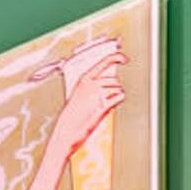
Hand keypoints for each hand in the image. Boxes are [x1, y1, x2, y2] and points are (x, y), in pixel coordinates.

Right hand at [50, 40, 124, 161]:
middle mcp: (91, 84)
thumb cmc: (71, 117)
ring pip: (118, 88)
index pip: (104, 62)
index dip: (116, 57)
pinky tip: (110, 107)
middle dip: (113, 87)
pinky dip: (118, 101)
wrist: (66, 132)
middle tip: (107, 97)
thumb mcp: (78, 96)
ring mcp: (97, 95)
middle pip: (113, 79)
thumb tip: (107, 83)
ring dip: (115, 95)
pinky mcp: (103, 106)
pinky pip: (119, 97)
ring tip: (105, 104)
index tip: (123, 58)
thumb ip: (91, 87)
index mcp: (84, 79)